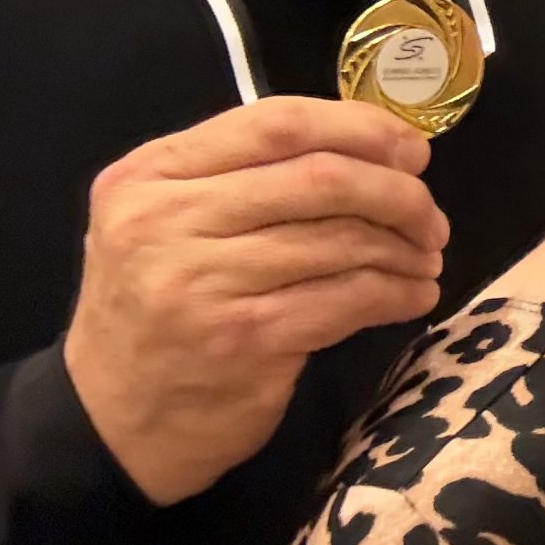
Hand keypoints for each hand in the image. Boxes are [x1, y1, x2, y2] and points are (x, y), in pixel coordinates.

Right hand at [62, 97, 447, 505]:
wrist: (112, 422)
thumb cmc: (160, 307)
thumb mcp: (171, 222)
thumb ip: (248, 175)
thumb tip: (382, 149)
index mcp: (151, 174)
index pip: (277, 122)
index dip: (362, 128)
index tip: (412, 150)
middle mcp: (166, 220)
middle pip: (321, 177)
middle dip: (398, 193)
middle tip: (431, 218)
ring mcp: (200, 281)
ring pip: (341, 239)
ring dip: (404, 248)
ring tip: (427, 258)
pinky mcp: (241, 339)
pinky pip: (347, 298)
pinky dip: (396, 292)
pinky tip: (414, 295)